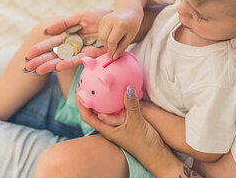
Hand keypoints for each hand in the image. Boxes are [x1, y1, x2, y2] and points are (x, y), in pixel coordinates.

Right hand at [25, 9, 110, 73]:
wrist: (117, 19)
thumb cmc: (99, 17)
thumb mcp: (80, 17)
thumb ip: (64, 23)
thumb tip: (46, 31)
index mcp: (69, 37)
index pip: (51, 45)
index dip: (40, 50)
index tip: (27, 56)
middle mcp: (74, 46)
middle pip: (55, 55)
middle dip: (41, 61)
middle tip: (27, 68)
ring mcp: (83, 50)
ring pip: (64, 59)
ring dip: (51, 65)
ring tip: (38, 70)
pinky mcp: (94, 54)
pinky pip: (80, 59)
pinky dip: (69, 62)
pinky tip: (59, 66)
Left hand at [76, 86, 193, 177]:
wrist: (157, 153)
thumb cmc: (144, 143)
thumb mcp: (137, 122)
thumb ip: (131, 106)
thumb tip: (127, 88)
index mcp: (108, 130)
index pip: (88, 116)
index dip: (81, 104)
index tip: (79, 90)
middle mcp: (111, 127)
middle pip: (95, 112)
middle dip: (90, 98)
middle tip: (89, 82)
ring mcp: (120, 125)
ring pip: (108, 109)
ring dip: (104, 98)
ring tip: (103, 84)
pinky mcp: (129, 122)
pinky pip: (120, 109)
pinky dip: (118, 100)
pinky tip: (122, 92)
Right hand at [98, 9, 141, 59]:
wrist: (129, 11)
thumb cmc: (132, 25)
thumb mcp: (131, 37)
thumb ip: (122, 47)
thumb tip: (114, 58)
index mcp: (120, 25)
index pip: (112, 41)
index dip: (112, 50)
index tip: (114, 55)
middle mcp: (110, 20)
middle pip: (104, 39)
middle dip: (108, 47)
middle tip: (114, 50)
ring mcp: (105, 19)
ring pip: (101, 36)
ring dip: (106, 43)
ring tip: (115, 42)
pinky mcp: (102, 20)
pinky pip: (100, 32)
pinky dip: (105, 37)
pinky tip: (112, 35)